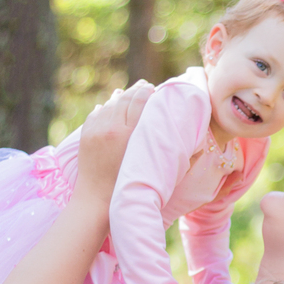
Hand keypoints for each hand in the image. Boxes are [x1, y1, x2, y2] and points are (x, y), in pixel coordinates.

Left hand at [75, 83, 153, 201]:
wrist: (97, 199)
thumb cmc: (129, 186)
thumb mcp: (150, 166)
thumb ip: (164, 149)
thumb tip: (197, 146)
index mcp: (128, 135)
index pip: (139, 103)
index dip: (147, 93)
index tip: (153, 88)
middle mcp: (110, 129)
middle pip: (125, 100)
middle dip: (135, 91)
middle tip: (144, 85)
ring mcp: (95, 131)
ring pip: (109, 105)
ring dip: (120, 97)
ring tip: (127, 92)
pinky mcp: (85, 135)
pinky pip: (96, 114)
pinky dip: (104, 108)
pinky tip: (109, 104)